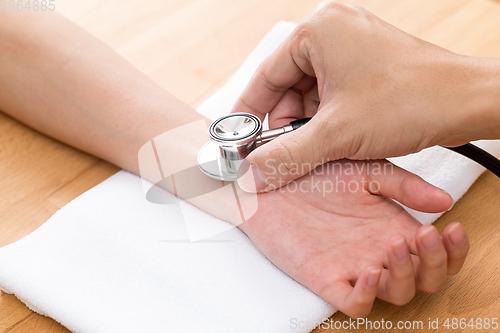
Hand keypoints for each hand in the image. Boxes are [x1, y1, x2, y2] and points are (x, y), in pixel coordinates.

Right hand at [232, 1, 499, 191]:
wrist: (468, 103)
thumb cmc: (412, 100)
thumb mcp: (337, 134)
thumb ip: (288, 154)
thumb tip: (254, 171)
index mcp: (319, 31)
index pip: (266, 74)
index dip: (250, 110)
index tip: (239, 137)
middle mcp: (334, 32)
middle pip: (287, 85)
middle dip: (285, 122)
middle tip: (282, 153)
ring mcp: (352, 47)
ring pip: (310, 93)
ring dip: (308, 124)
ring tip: (317, 148)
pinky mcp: (366, 64)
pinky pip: (332, 93)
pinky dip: (327, 119)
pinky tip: (334, 140)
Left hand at [239, 159, 467, 317]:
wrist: (268, 180)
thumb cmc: (314, 174)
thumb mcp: (364, 169)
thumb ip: (401, 184)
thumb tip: (444, 200)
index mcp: (390, 224)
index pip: (434, 250)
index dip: (452, 248)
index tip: (452, 228)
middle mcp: (376, 249)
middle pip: (424, 278)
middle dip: (436, 264)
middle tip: (426, 237)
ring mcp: (352, 265)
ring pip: (396, 292)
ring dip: (405, 275)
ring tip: (396, 244)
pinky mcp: (324, 277)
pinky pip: (353, 302)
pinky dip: (366, 295)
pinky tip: (368, 270)